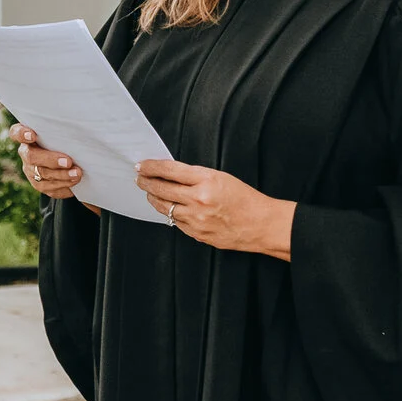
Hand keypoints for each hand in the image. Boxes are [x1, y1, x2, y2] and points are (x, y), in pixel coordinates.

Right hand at [10, 126, 82, 199]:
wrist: (68, 160)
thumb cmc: (63, 140)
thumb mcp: (61, 133)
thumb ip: (62, 131)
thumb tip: (79, 130)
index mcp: (27, 135)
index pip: (16, 133)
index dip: (22, 134)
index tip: (32, 135)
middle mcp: (25, 153)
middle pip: (31, 157)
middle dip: (50, 160)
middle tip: (68, 161)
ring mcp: (30, 170)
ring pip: (42, 174)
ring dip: (62, 175)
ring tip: (77, 173)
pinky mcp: (38, 184)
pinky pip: (49, 187)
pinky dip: (64, 185)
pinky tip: (74, 181)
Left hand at [134, 160, 294, 258]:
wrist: (262, 225)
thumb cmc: (245, 199)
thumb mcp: (221, 177)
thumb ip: (195, 176)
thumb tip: (170, 174)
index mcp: (206, 180)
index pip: (169, 170)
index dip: (151, 167)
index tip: (142, 165)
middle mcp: (199, 200)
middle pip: (161, 189)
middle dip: (146, 182)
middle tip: (139, 178)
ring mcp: (197, 219)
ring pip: (165, 207)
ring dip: (154, 199)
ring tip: (149, 193)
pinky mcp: (198, 234)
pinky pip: (177, 222)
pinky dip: (170, 214)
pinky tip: (168, 208)